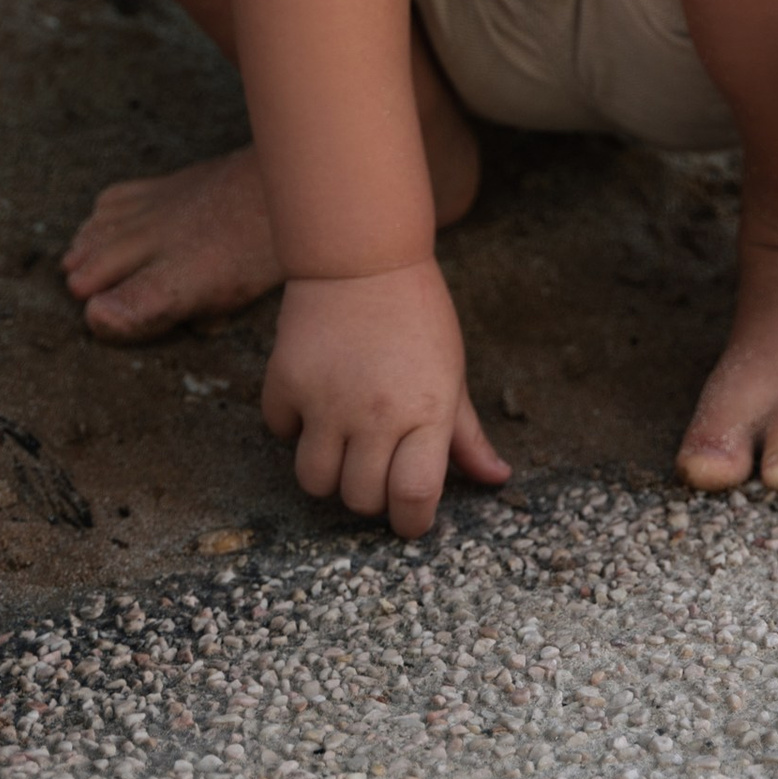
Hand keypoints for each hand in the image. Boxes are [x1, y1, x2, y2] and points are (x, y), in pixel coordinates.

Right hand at [262, 260, 509, 540]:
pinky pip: (280, 432)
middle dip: (369, 494)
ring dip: (328, 471)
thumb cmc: (417, 316)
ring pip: (315, 481)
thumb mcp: (452, 373)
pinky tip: (312, 397)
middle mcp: (376, 413)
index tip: (408, 519)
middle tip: (374, 464)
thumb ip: (467, 435)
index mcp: (427, 412)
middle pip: (360, 499)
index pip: (414, 497)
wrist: (362, 256)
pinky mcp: (287, 380)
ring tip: (341, 440)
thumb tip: (497, 480)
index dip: (411, 522)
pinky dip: (293, 425)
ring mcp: (327, 399)